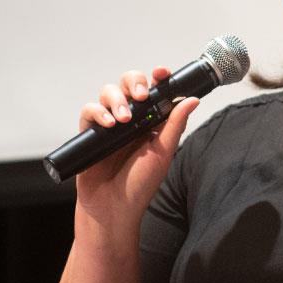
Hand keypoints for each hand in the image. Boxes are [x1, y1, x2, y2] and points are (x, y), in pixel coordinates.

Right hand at [73, 66, 198, 223]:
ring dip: (116, 100)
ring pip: (108, 93)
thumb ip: (175, 124)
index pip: (153, 91)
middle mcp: (130, 119)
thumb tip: (193, 99)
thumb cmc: (140, 185)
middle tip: (141, 95)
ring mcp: (109, 124)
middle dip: (134, 82)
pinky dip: (97, 112)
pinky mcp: (89, 133)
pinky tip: (108, 124)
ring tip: (123, 119)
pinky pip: (89, 111)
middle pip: (128, 84)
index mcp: (151, 121)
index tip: (161, 73)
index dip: (156, 78)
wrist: (113, 209)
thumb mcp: (163, 152)